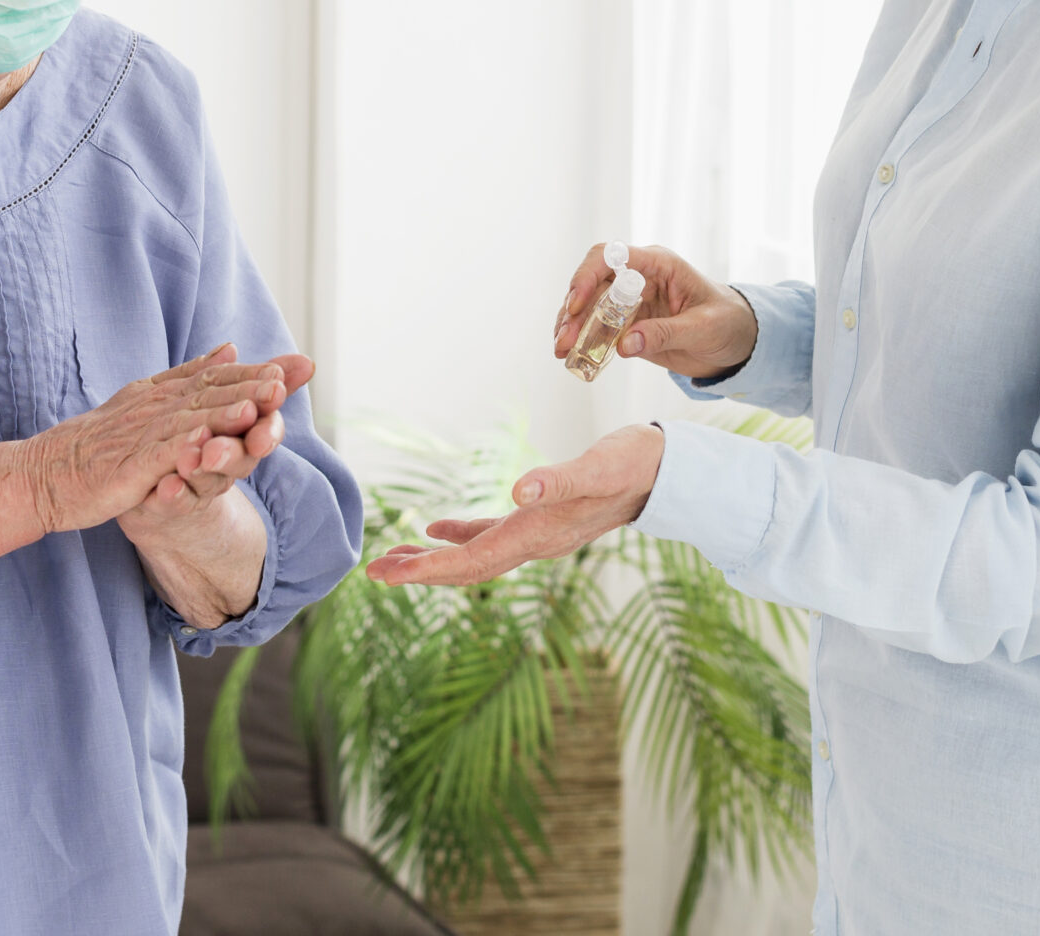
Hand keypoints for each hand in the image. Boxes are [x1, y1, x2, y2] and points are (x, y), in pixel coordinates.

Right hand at [25, 345, 287, 534]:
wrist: (48, 472)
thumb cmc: (100, 441)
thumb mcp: (147, 399)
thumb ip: (190, 375)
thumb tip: (231, 348)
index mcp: (165, 394)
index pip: (218, 378)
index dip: (258, 372)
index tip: (299, 365)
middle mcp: (157, 408)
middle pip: (212, 394)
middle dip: (253, 385)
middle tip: (290, 378)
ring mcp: (144, 436)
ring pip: (192, 421)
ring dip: (227, 412)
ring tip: (262, 404)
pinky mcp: (131, 467)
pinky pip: (160, 456)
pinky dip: (184, 447)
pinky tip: (207, 444)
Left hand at [364, 424, 665, 586]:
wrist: (667, 471)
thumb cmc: (634, 464)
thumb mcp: (598, 467)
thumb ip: (558, 481)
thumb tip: (517, 491)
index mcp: (539, 534)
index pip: (472, 563)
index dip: (427, 570)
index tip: (385, 576)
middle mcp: (534, 543)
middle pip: (466, 570)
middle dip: (419, 573)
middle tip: (372, 573)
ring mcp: (538, 535)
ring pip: (474, 556)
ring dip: (432, 560)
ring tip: (391, 560)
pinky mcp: (542, 519)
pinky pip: (490, 537)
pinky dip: (460, 537)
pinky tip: (437, 530)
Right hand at [552, 244, 756, 380]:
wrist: (738, 341)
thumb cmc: (727, 322)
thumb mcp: (703, 328)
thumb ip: (666, 333)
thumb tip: (624, 346)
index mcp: (658, 265)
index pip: (612, 256)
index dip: (588, 275)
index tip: (577, 304)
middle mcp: (638, 279)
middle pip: (592, 284)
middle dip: (573, 311)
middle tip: (564, 340)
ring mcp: (629, 303)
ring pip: (589, 307)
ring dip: (572, 327)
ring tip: (562, 352)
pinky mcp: (627, 326)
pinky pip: (598, 330)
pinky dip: (583, 342)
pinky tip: (571, 358)